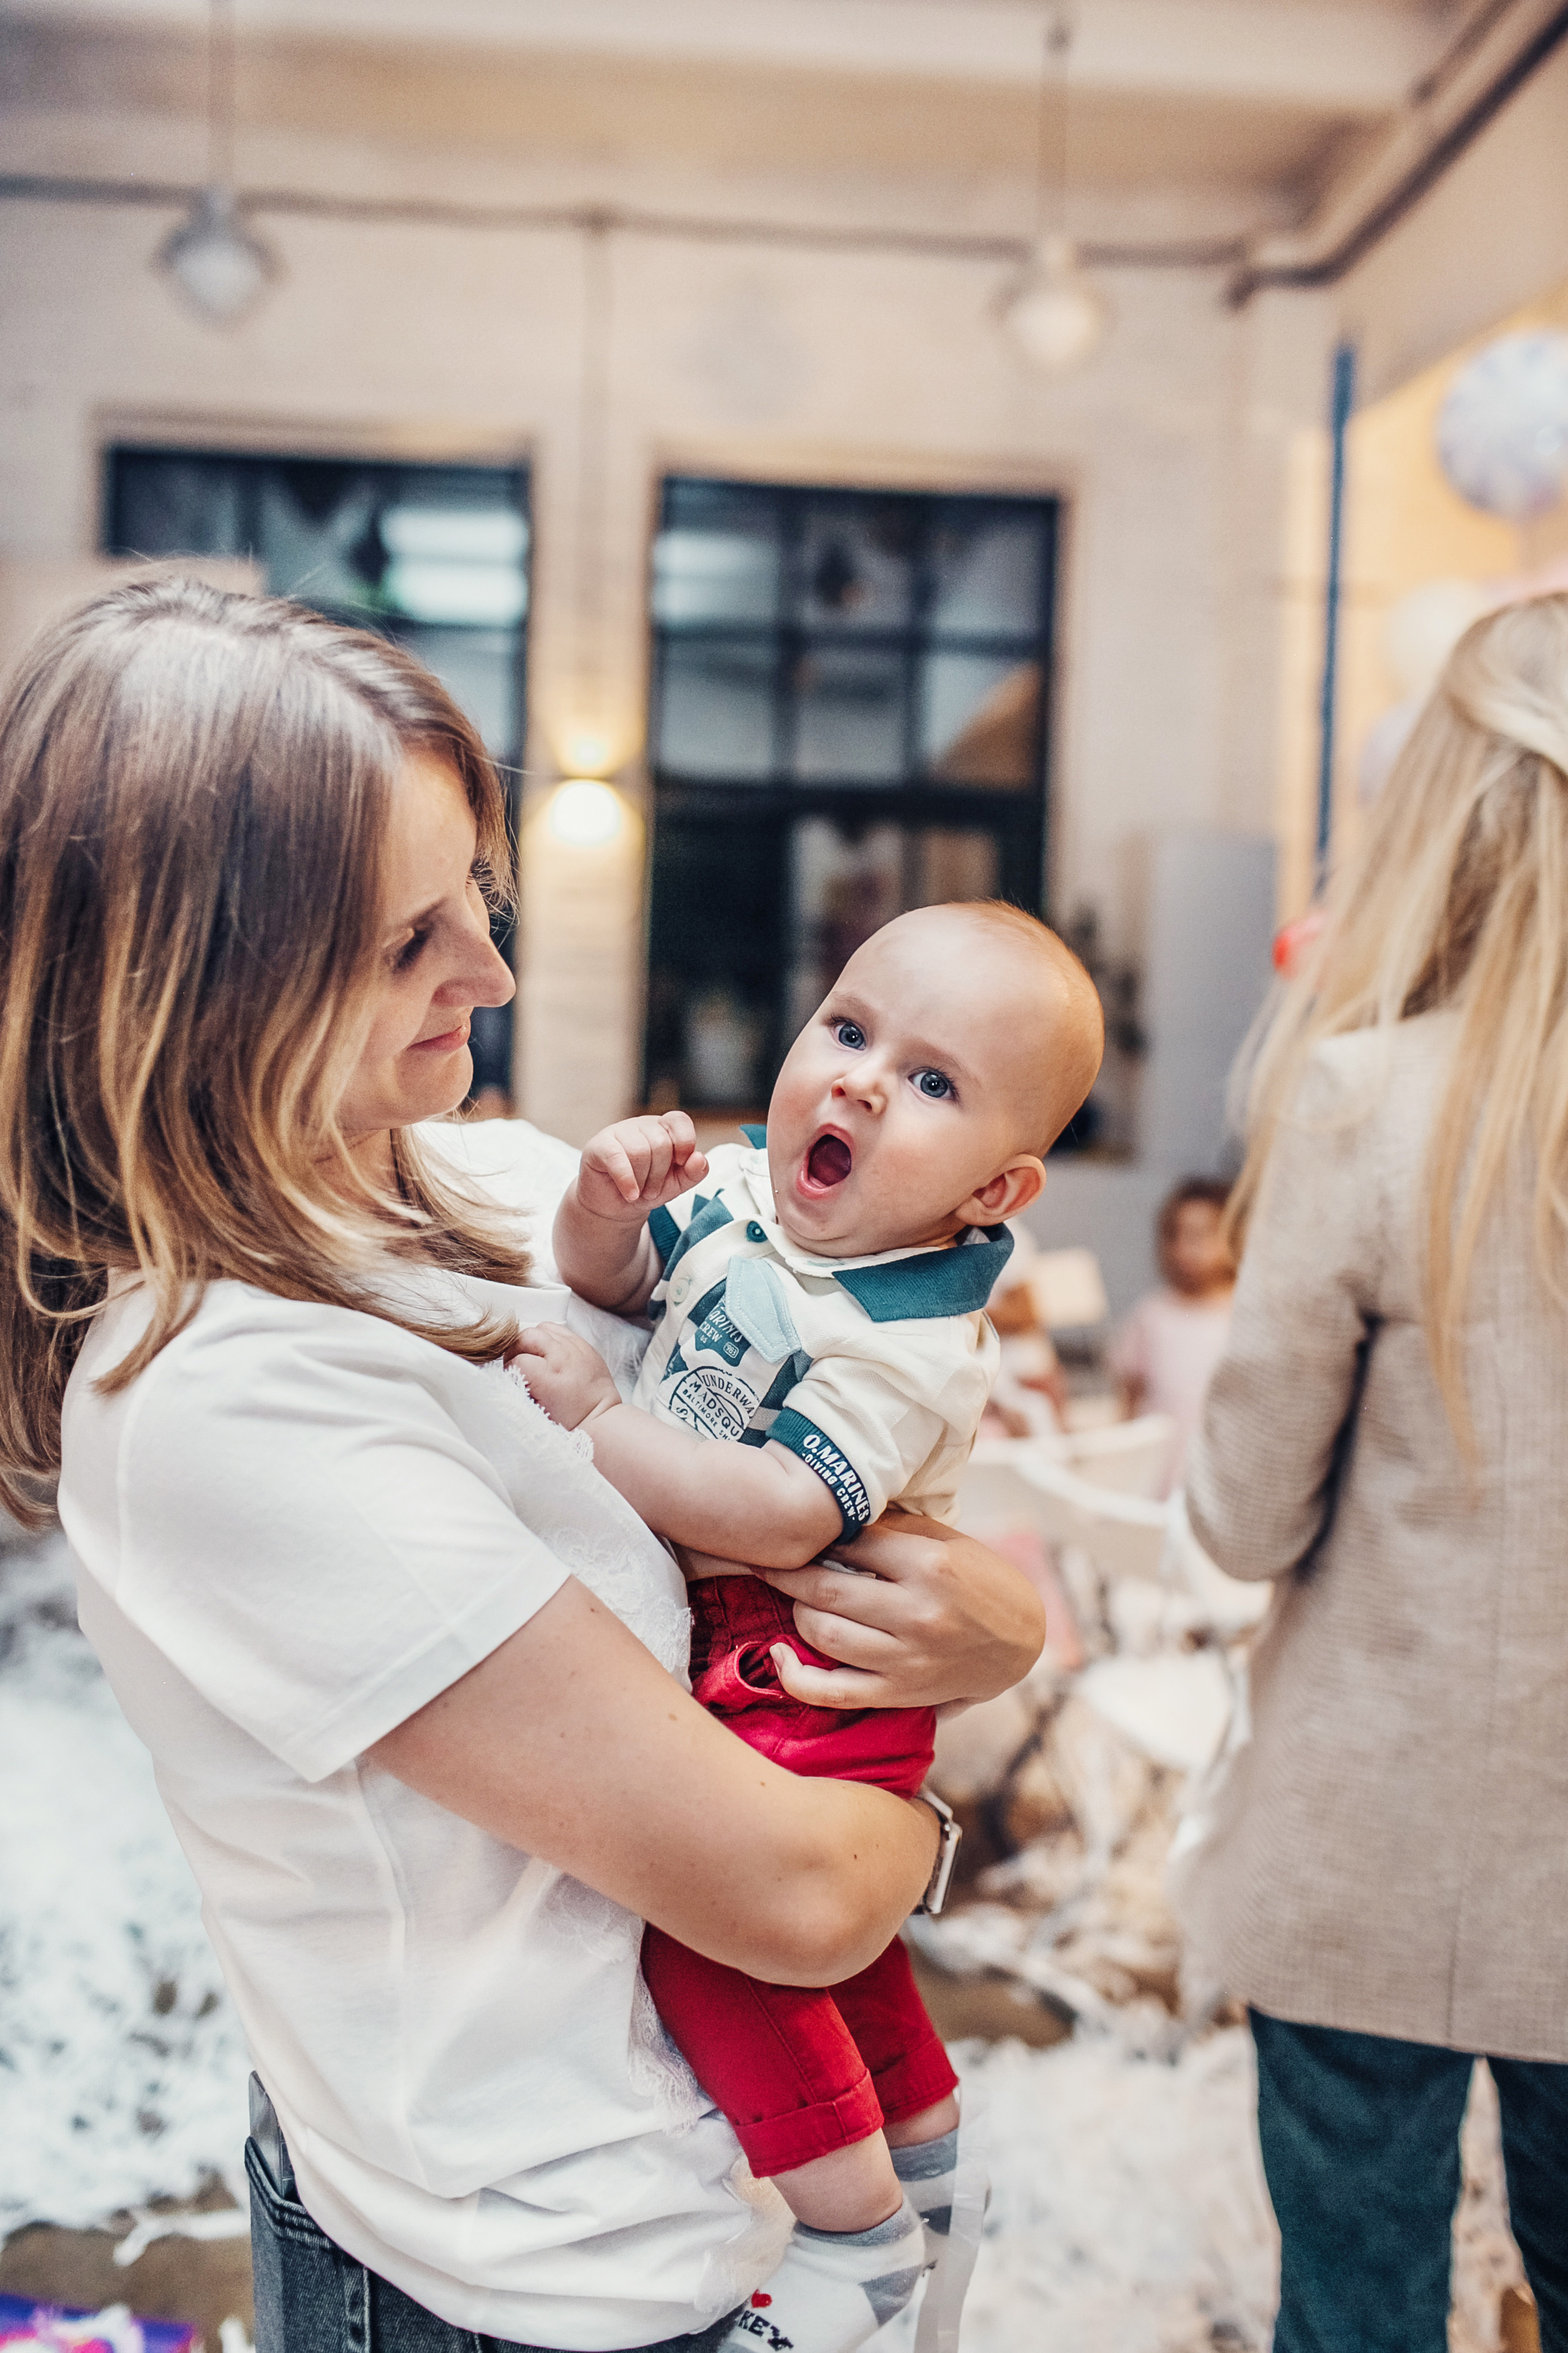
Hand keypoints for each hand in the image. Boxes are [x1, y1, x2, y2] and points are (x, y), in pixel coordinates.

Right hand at [509, 1324, 621, 1431]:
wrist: (600, 1417)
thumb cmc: (569, 1420)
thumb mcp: (537, 1410)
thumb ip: (519, 1389)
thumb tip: (508, 1375)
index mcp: (550, 1377)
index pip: (517, 1361)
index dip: (510, 1370)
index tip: (514, 1380)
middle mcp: (563, 1357)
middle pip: (526, 1336)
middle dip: (517, 1350)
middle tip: (519, 1365)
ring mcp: (576, 1347)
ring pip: (542, 1328)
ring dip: (533, 1341)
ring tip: (535, 1357)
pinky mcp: (584, 1344)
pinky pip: (559, 1330)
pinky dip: (550, 1338)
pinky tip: (550, 1354)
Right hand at [574, 1113, 708, 1226]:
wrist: (615, 1208)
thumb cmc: (646, 1190)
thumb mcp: (676, 1185)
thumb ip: (693, 1173)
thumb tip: (700, 1158)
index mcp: (663, 1129)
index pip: (679, 1120)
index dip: (685, 1142)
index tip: (681, 1164)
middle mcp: (641, 1125)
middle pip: (660, 1142)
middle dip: (660, 1175)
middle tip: (652, 1190)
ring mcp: (618, 1132)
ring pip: (639, 1151)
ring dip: (643, 1180)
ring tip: (638, 1192)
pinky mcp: (599, 1146)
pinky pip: (617, 1158)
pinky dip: (627, 1180)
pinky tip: (630, 1194)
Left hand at [752, 1507, 1046, 1709]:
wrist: (1022, 1642)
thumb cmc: (978, 1581)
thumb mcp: (945, 1541)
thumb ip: (892, 1529)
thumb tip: (832, 1515)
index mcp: (930, 1565)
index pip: (851, 1542)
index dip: (817, 1534)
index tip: (795, 1530)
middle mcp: (918, 1612)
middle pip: (826, 1587)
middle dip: (785, 1570)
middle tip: (763, 1558)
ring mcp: (907, 1658)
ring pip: (823, 1634)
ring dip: (795, 1611)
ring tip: (789, 1597)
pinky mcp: (900, 1694)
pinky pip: (832, 1692)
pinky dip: (795, 1678)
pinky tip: (778, 1656)